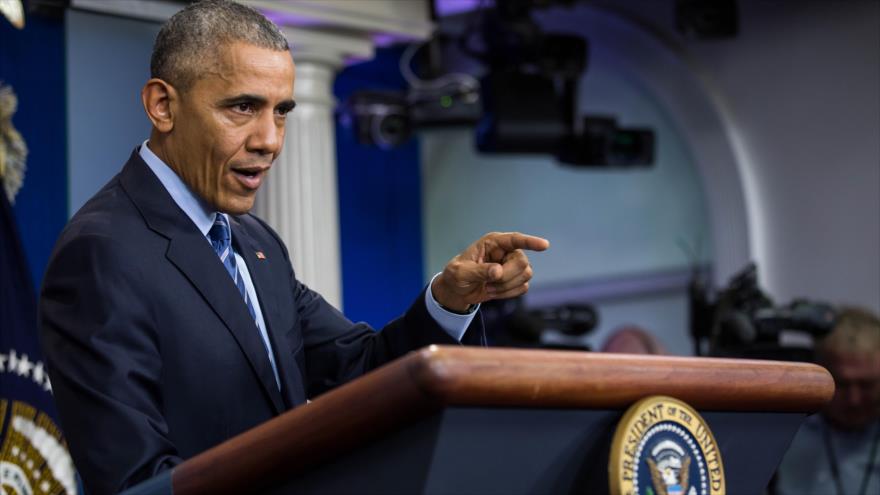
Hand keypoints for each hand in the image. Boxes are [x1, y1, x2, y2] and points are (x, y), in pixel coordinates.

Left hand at [432, 232, 549, 311]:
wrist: (458, 290)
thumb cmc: (457, 275)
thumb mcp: (460, 272)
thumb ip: (478, 271)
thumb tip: (498, 272)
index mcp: (493, 243)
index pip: (515, 239)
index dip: (530, 242)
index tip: (544, 245)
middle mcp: (506, 251)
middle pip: (522, 262)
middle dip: (507, 277)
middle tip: (489, 282)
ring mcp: (513, 265)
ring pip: (526, 275)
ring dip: (506, 287)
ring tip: (488, 287)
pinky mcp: (516, 279)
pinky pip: (523, 288)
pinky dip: (508, 294)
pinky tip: (494, 292)